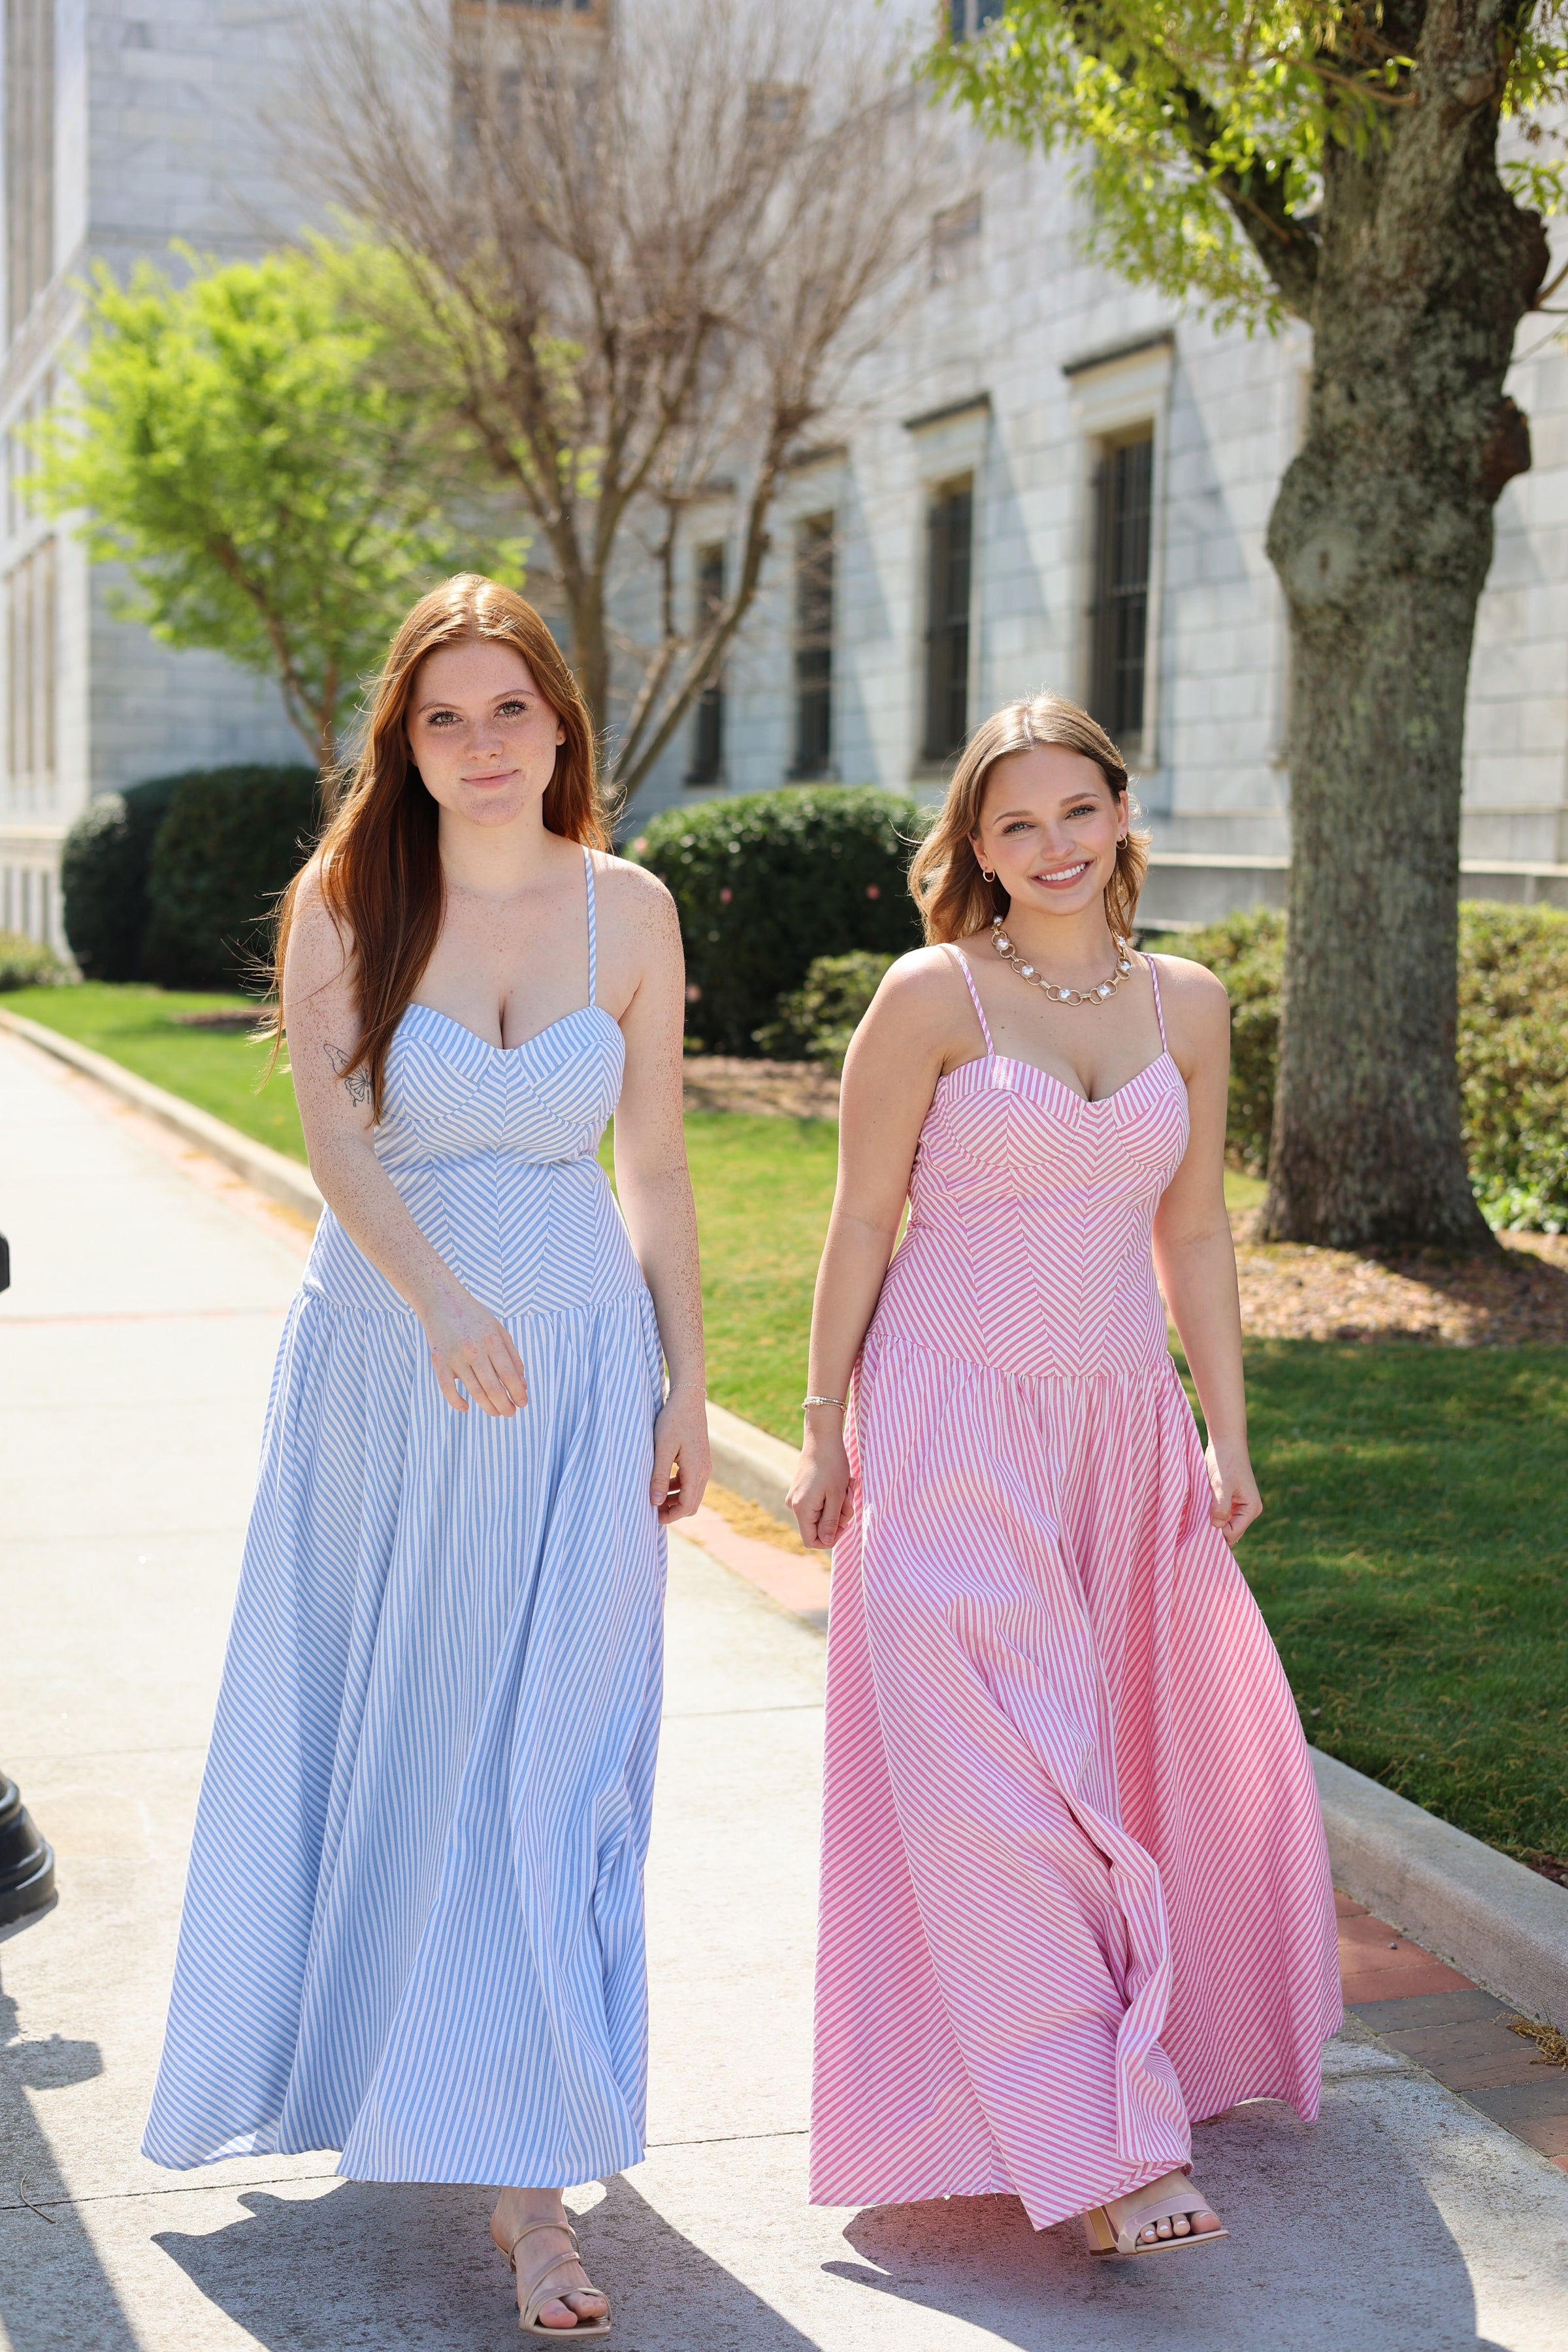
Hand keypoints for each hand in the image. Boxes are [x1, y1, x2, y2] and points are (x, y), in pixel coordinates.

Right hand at [420, 1284, 528, 1416]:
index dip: (517, 1392)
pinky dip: (456, 1402)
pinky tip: (466, 1408)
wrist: (441, 1300)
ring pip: (473, 1390)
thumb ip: (512, 1356)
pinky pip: (447, 1388)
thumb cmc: (474, 1317)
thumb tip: (523, 1384)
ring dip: (487, 1406)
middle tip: (511, 1413)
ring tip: (496, 1412)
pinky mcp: (438, 1361)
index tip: (523, 1404)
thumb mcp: (499, 1330)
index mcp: (491, 1340)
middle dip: (505, 1405)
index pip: (508, 1374)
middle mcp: (473, 1349)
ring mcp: (454, 1356)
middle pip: (492, 1386)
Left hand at [651, 1386, 710, 1523]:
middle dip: (673, 1511)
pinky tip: (662, 1482)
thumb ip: (659, 1476)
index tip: (652, 1517)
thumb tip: (655, 1503)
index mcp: (696, 1471)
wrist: (688, 1398)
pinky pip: (690, 1481)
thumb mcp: (662, 1448)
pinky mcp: (700, 1459)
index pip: (687, 1506)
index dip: (670, 1516)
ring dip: (674, 1499)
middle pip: (691, 1503)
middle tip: (651, 1510)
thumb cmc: (673, 1420)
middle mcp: (704, 1471)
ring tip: (654, 1497)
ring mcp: (704, 1465)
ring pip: (691, 1493)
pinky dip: (677, 1487)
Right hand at [788, 1416, 852, 1551]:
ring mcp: (797, 1497)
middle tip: (848, 1499)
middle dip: (837, 1518)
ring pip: (820, 1515)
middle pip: (818, 1528)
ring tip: (846, 1488)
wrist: (822, 1438)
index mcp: (802, 1509)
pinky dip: (831, 1499)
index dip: (830, 1539)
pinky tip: (840, 1484)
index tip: (844, 1524)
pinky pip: (818, 1504)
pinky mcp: (801, 1491)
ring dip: (837, 1506)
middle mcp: (794, 1505)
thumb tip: (826, 1541)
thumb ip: (830, 1521)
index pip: (812, 1541)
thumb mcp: (836, 1496)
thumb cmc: (832, 1465)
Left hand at [1206, 1436, 1261, 1547]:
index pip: (1232, 1534)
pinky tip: (1200, 1508)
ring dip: (1211, 1522)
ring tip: (1198, 1513)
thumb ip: (1221, 1506)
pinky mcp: (1230, 1501)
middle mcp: (1248, 1510)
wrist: (1225, 1442)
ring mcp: (1239, 1506)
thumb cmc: (1224, 1462)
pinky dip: (1210, 1514)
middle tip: (1197, 1522)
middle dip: (1214, 1530)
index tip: (1201, 1523)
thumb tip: (1217, 1527)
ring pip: (1224, 1524)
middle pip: (1229, 1533)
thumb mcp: (1221, 1485)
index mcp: (1251, 1509)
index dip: (1217, 1532)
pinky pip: (1220, 1515)